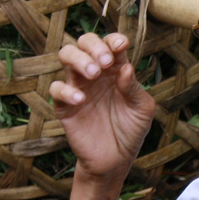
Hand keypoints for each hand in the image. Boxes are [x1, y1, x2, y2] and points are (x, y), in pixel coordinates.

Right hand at [49, 32, 155, 180]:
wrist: (116, 159)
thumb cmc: (131, 130)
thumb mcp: (142, 109)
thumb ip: (135, 88)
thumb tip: (126, 68)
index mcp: (115, 70)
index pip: (109, 44)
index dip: (113, 39)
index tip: (121, 45)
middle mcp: (95, 74)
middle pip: (83, 43)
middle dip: (93, 45)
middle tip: (106, 63)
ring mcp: (78, 87)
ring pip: (66, 56)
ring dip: (79, 59)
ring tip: (94, 74)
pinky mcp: (64, 106)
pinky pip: (56, 89)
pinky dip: (66, 90)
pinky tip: (81, 99)